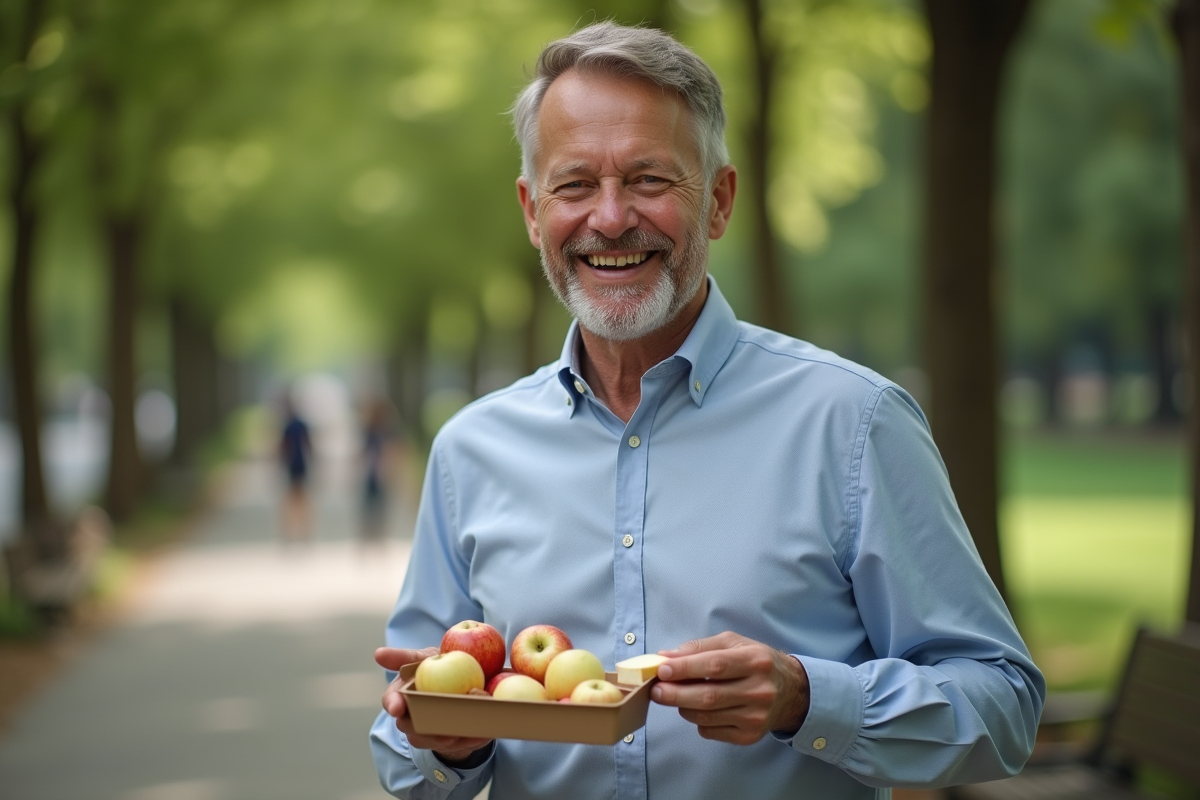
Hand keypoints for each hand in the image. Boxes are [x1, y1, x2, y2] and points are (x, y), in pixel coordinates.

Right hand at [374, 647, 493, 763]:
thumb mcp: (426, 658)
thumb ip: (406, 656)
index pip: (392, 701)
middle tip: (441, 723)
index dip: (393, 704)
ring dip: (451, 736)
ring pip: (435, 742)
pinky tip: (481, 732)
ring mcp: (431, 733)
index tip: (398, 707)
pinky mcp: (453, 742)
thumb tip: (378, 653)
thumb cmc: (441, 666)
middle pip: (412, 728)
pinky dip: (471, 739)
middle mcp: (413, 718)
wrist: (468, 680)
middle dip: (425, 728)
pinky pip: (461, 745)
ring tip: (466, 727)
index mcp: (404, 696)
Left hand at [649, 631, 809, 744]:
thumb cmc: (756, 662)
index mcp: (755, 661)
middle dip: (675, 693)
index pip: (715, 665)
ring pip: (706, 716)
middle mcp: (758, 690)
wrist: (792, 692)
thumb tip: (666, 657)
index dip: (685, 668)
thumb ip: (699, 648)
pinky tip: (699, 709)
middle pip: (708, 696)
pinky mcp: (750, 736)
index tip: (661, 669)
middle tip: (655, 690)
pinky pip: (711, 731)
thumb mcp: (733, 643)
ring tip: (675, 696)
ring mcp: (755, 717)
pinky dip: (697, 721)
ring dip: (682, 706)